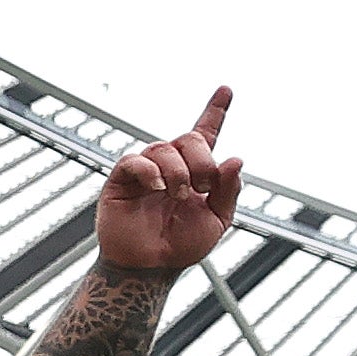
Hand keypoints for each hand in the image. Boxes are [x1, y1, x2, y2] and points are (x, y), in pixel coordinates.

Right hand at [95, 88, 240, 278]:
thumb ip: (228, 190)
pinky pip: (134, 160)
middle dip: (202, 160)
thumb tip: (235, 159)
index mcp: (195, 171)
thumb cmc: (182, 244)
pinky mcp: (121, 180)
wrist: (153, 266)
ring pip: (163, 147)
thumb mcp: (218, 219)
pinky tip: (157, 188)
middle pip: (189, 138)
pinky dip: (151, 171)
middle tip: (201, 188)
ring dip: (179, 172)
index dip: (215, 111)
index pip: (205, 133)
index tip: (227, 89)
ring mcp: (145, 170)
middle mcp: (170, 165)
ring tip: (179, 196)